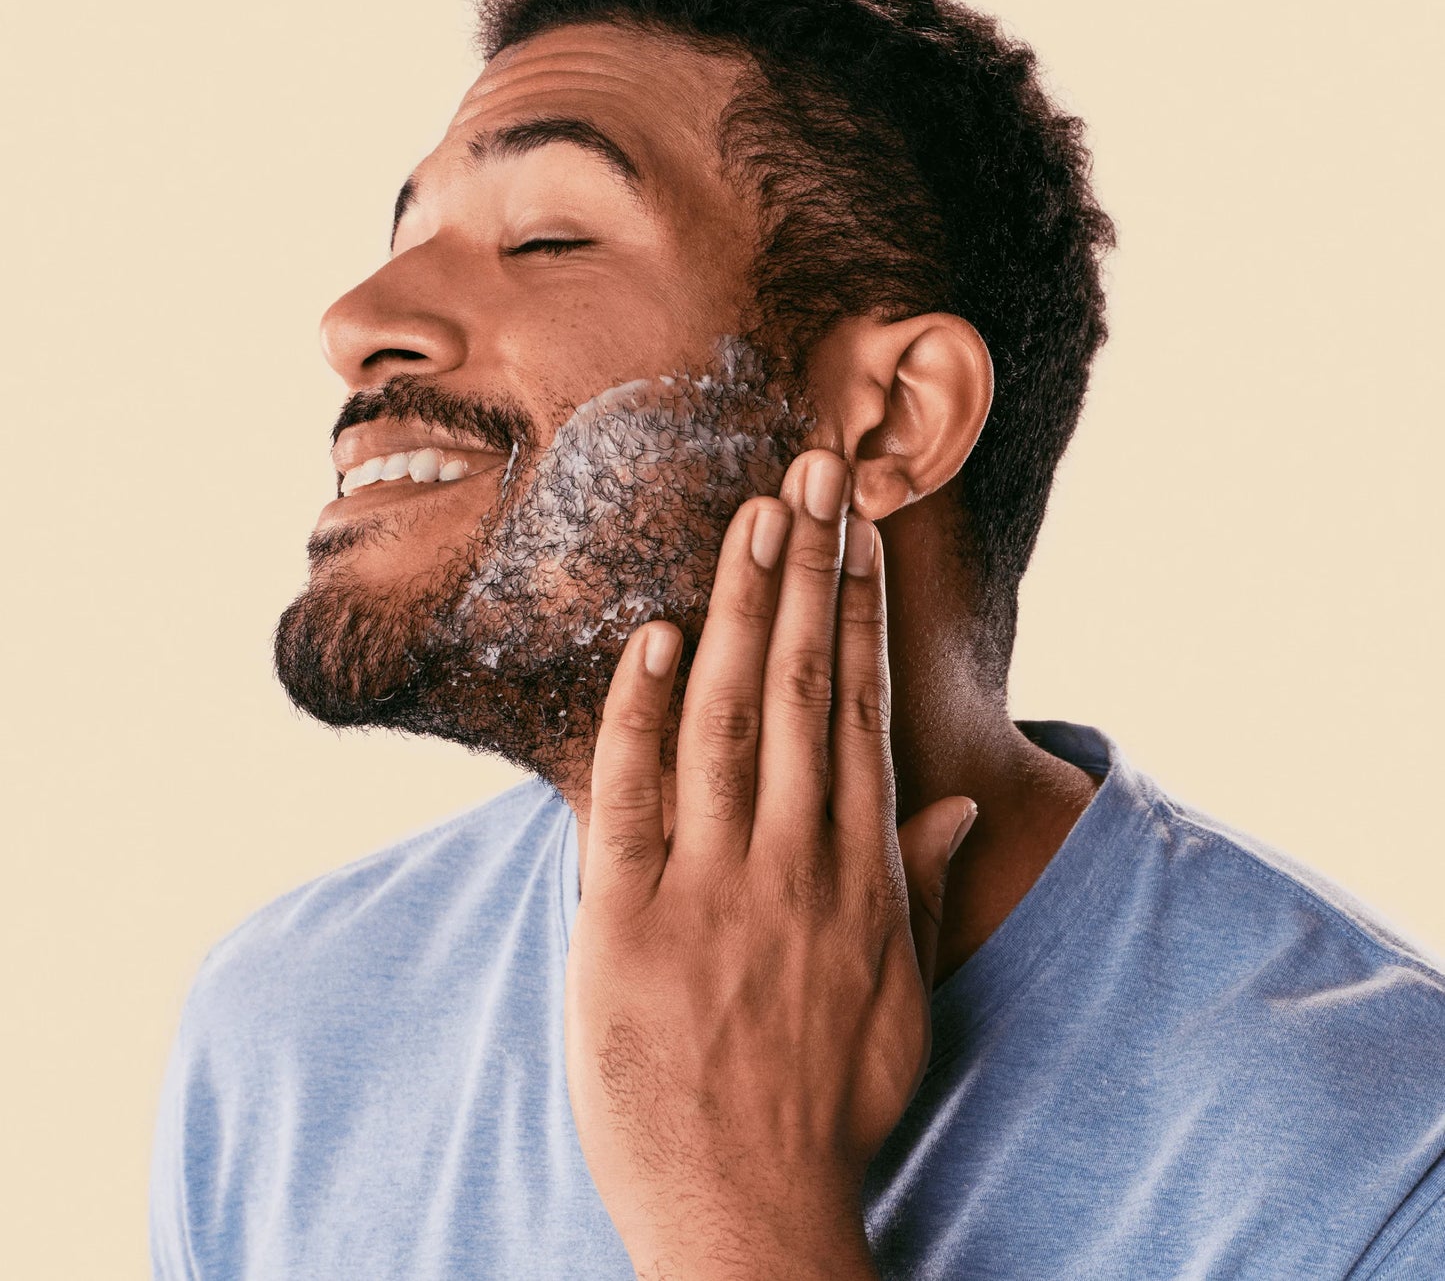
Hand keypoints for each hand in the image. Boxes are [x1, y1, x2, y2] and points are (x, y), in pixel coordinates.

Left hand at [565, 448, 978, 1279]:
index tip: (856, 530)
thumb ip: (925, 885)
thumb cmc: (831, 1101)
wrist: (748, 1214)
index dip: (859, 610)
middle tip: (811, 472)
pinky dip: (641, 714)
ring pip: (729, 717)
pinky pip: (633, 799)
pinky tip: (655, 638)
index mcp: (861, 870)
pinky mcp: (626, 924)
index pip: (861, 708)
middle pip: (803, 686)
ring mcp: (712, 888)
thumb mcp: (904, 994)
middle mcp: (795, 860)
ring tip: (753, 518)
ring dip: (743, 611)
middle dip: (807, 570)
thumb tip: (962, 803)